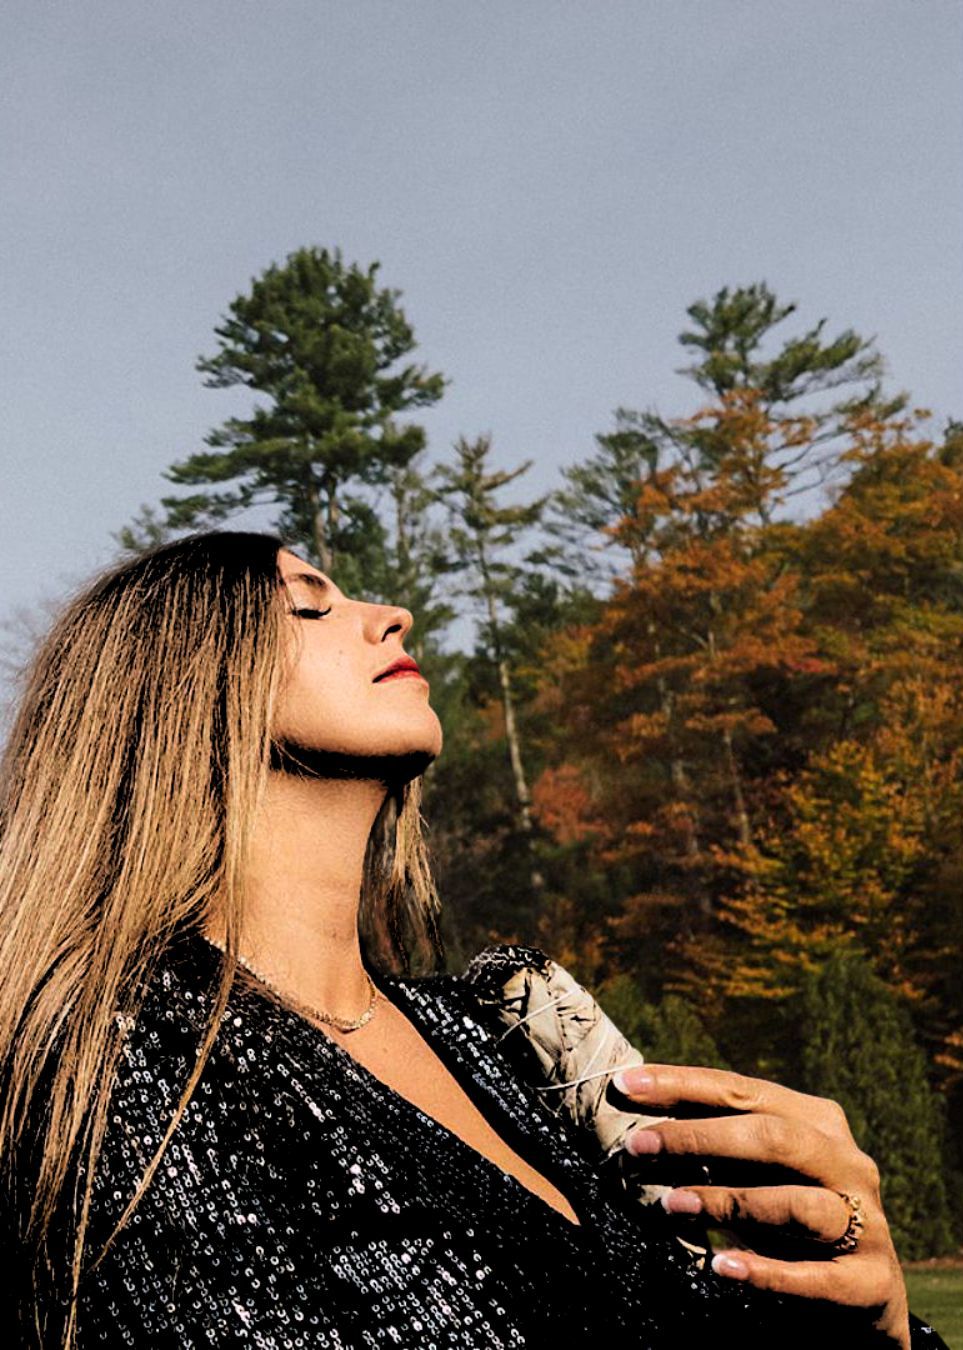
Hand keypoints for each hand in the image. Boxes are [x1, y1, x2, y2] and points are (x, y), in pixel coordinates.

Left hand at [613, 1064, 909, 1348]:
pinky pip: (815, 1277)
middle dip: (698, 1138)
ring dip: (727, 1202)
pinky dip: (765, 1271)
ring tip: (669, 1206)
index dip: (683, 1085)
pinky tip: (719, 1266)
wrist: (864, 1295)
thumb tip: (639, 1125)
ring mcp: (866, 1223)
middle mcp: (848, 1163)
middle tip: (636, 1146)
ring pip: (794, 1205)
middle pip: (773, 1137)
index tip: (627, 1084)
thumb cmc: (792, 1219)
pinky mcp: (869, 1282)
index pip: (743, 1092)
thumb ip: (715, 1149)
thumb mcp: (759, 1174)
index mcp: (819, 1122)